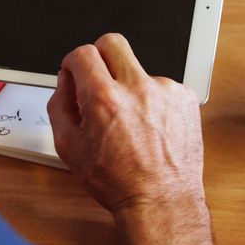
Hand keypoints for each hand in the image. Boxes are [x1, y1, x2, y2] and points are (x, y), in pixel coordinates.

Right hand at [48, 33, 211, 244]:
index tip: (76, 72)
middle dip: (99, 56)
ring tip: (130, 120)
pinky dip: (152, 100)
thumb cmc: (118, 182)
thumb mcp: (69, 147)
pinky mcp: (185, 98)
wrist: (161, 201)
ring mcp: (165, 91)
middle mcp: (137, 89)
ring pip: (138, 69)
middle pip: (112, 42)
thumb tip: (65, 83)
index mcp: (104, 99)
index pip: (83, 54)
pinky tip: (150, 126)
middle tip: (98, 78)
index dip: (73, 62)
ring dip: (129, 85)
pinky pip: (161, 85)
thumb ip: (59, 106)